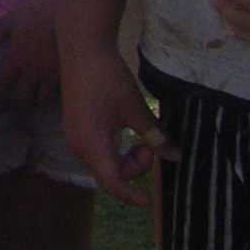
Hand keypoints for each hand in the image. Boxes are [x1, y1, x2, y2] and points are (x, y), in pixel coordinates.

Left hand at [0, 0, 65, 111]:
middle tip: (13, 104)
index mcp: (17, 58)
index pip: (1, 83)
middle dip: (16, 104)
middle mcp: (34, 72)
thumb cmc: (40, 10)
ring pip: (43, 100)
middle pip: (22, 99)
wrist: (73, 10)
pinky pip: (60, 93)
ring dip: (36, 100)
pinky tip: (52, 90)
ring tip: (34, 98)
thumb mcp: (13, 17)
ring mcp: (53, 76)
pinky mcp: (70, 74)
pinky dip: (54, 94)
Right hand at [59, 44, 167, 207]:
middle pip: (110, 173)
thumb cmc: (108, 78)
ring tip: (144, 134)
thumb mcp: (136, 109)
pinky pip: (97, 148)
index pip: (112, 184)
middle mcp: (78, 145)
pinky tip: (128, 129)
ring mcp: (74, 135)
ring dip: (126, 156)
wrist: (82, 48)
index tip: (151, 202)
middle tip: (155, 144)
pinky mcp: (75, 125)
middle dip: (136, 166)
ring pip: (105, 161)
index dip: (132, 196)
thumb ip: (155, 136)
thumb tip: (174, 156)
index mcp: (92, 145)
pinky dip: (116, 147)